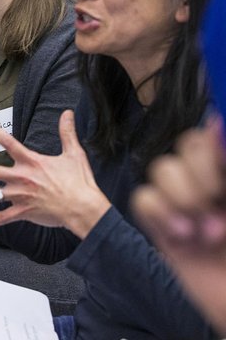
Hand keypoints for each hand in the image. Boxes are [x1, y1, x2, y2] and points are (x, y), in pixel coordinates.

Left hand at [0, 110, 109, 238]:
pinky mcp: (24, 212)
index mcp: (31, 161)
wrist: (85, 208)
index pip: (9, 142)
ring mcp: (21, 196)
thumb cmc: (80, 181)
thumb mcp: (74, 153)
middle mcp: (22, 178)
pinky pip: (3, 217)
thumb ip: (67, 132)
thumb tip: (68, 112)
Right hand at [133, 117, 225, 247]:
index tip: (221, 184)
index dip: (209, 154)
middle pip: (183, 149)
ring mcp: (184, 204)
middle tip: (218, 210)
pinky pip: (143, 199)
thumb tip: (216, 123)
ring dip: (182, 202)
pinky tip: (184, 237)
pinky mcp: (162, 224)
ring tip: (206, 233)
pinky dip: (160, 216)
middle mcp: (210, 184)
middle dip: (199, 180)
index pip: (209, 138)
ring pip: (160, 171)